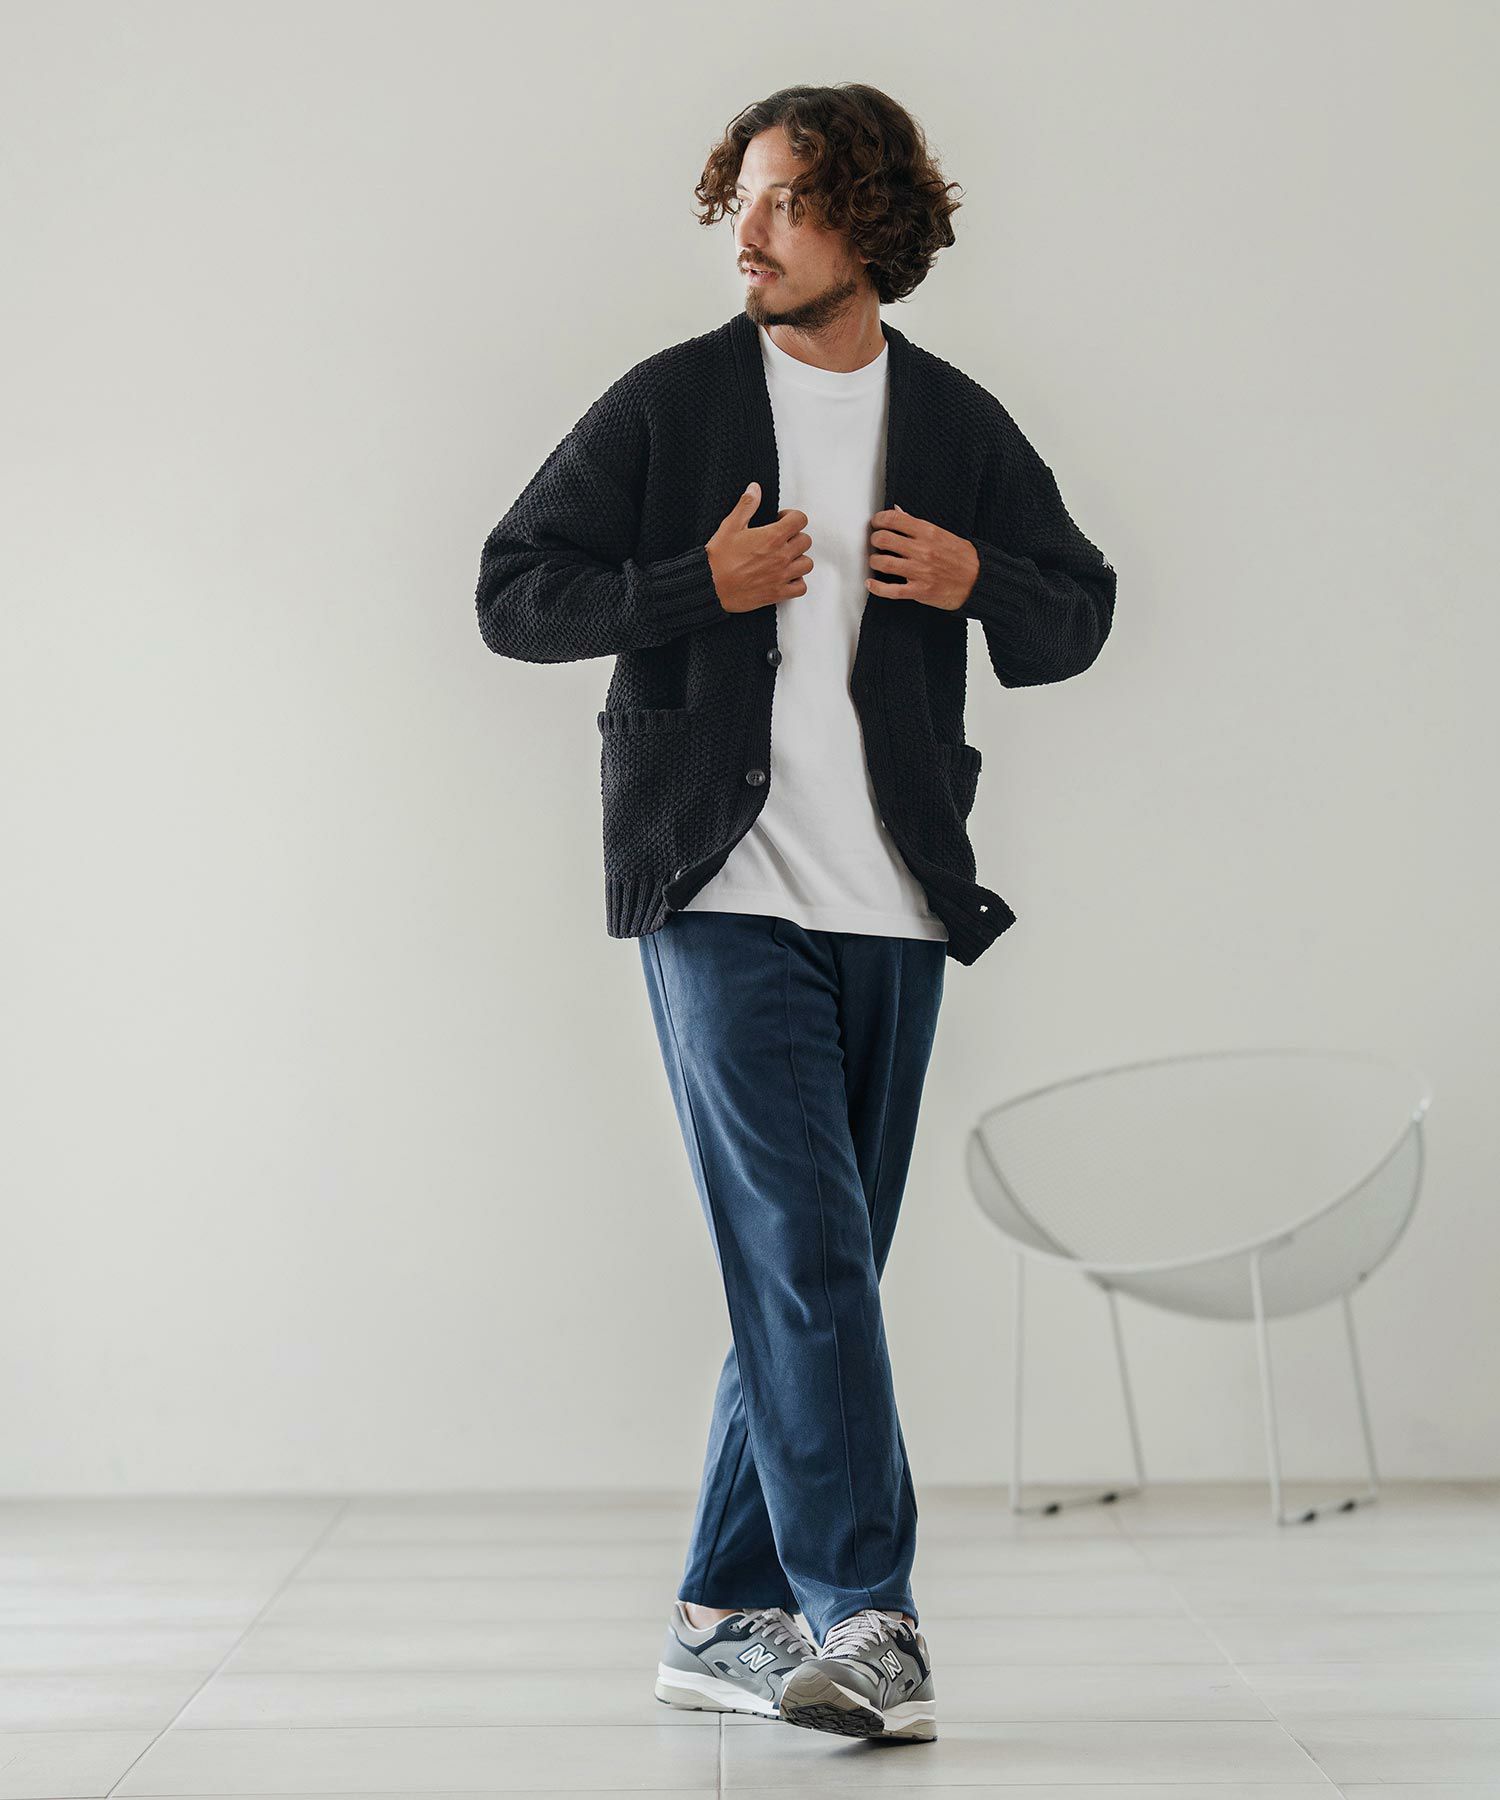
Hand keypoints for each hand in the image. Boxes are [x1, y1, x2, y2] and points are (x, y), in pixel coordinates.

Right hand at [706, 481, 812, 612]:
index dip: (792, 517)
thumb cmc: (718, 558)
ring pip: (807, 564)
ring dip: (798, 559)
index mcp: (772, 537)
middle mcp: (781, 556)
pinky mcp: (778, 593)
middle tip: (781, 540)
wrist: (710, 586)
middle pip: (805, 541)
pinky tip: (785, 577)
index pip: (800, 519)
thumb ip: (746, 505)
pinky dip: (797, 582)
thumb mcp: (730, 526)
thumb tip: (755, 488)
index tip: (781, 520)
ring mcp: (782, 576)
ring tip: (785, 558)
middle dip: (795, 537)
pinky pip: (801, 587)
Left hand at [867, 504, 979, 610]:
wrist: (980, 581)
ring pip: (883, 564)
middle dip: (875, 540)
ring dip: (874, 561)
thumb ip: (917, 524)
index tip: (877, 523)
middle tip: (876, 542)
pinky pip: (891, 590)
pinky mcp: (919, 591)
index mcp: (928, 533)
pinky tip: (871, 583)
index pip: (894, 520)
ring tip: (877, 561)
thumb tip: (898, 512)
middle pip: (884, 540)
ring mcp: (920, 572)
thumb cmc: (963, 558)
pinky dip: (876, 587)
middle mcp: (922, 550)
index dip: (879, 520)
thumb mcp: (942, 534)